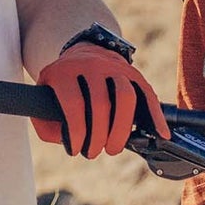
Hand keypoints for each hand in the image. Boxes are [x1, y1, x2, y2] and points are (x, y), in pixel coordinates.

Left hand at [34, 43, 169, 156]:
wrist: (82, 52)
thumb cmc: (63, 84)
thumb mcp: (43, 96)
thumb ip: (45, 122)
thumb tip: (64, 140)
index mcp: (65, 71)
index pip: (74, 104)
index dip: (77, 132)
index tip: (75, 149)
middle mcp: (91, 65)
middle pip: (102, 104)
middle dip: (99, 136)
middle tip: (94, 152)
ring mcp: (114, 66)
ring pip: (126, 97)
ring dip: (121, 130)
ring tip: (113, 147)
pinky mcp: (133, 72)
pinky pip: (147, 94)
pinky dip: (156, 116)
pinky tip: (161, 134)